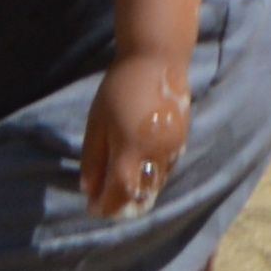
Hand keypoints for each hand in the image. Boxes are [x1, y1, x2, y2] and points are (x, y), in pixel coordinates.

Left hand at [80, 50, 191, 217]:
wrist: (157, 61)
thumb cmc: (120, 87)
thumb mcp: (97, 120)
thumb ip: (93, 156)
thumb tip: (88, 189)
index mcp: (132, 147)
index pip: (120, 190)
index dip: (106, 205)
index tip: (92, 209)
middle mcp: (157, 155)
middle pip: (141, 194)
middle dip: (122, 205)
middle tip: (105, 206)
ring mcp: (173, 151)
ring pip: (155, 185)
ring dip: (137, 194)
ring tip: (118, 194)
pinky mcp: (182, 145)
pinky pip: (165, 172)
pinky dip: (150, 179)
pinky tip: (137, 174)